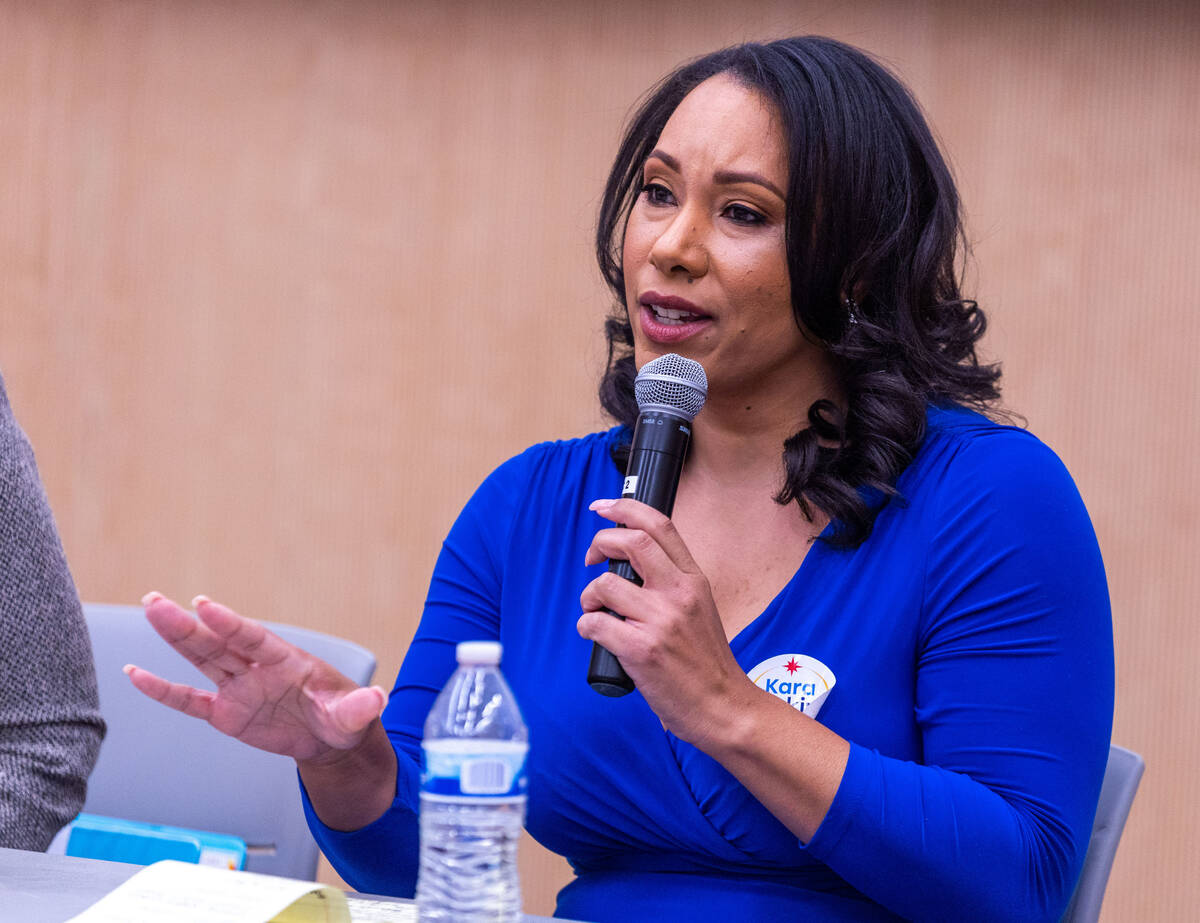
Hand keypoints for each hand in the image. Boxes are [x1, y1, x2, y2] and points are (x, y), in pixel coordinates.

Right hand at [126, 593, 386, 765]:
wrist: (330, 738)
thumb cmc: (342, 717)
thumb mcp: (353, 715)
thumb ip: (359, 707)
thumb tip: (378, 699)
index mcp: (286, 661)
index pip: (253, 638)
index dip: (228, 622)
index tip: (203, 604)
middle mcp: (257, 668)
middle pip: (217, 643)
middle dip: (187, 624)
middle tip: (155, 600)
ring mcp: (239, 687)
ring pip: (201, 660)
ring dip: (175, 639)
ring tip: (149, 611)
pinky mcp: (226, 712)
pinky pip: (190, 700)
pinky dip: (164, 690)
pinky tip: (136, 674)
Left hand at [577, 498, 753, 745]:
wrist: (724, 707)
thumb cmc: (706, 662)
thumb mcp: (700, 608)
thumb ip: (672, 583)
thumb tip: (630, 564)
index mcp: (693, 580)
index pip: (659, 525)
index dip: (625, 508)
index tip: (603, 507)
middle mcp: (679, 594)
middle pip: (630, 542)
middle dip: (600, 542)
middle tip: (591, 559)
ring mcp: (660, 621)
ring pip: (604, 586)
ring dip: (588, 597)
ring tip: (596, 611)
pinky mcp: (641, 649)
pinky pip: (594, 624)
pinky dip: (586, 627)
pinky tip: (596, 635)